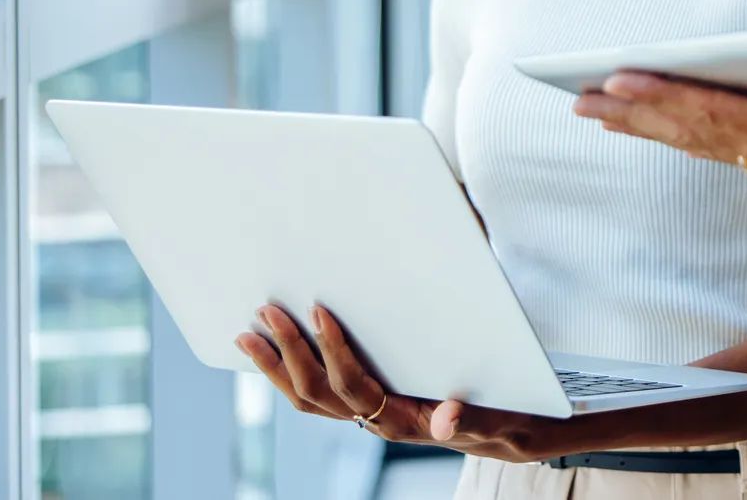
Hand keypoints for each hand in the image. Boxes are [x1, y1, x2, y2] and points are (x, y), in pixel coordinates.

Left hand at [236, 304, 565, 461]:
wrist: (497, 435)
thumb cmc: (496, 421)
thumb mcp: (494, 420)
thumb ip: (471, 419)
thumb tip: (447, 417)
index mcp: (399, 421)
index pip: (353, 387)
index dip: (333, 351)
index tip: (320, 311)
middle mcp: (373, 422)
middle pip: (315, 394)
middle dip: (289, 352)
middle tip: (269, 312)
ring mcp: (362, 416)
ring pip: (304, 399)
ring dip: (275, 367)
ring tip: (249, 334)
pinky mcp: (360, 406)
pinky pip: (311, 397)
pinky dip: (286, 374)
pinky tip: (272, 352)